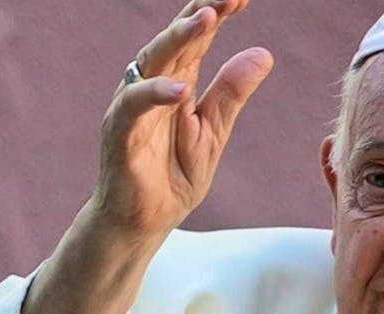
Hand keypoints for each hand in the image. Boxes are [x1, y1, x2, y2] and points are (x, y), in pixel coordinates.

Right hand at [92, 0, 273, 239]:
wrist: (143, 222)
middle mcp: (152, 86)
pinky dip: (154, 95)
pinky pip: (133, 108)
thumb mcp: (214, 132)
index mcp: (176, 82)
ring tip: (208, 18)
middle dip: (201, 11)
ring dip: (179, 38)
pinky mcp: (119, 135)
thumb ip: (232, 94)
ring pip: (152, 62)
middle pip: (175, 38)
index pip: (197, 38)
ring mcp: (133, 108)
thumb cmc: (172, 176)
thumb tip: (264, 53)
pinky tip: (181, 88)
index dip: (218, 13)